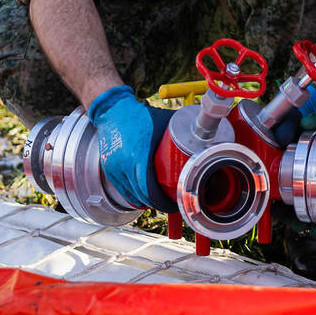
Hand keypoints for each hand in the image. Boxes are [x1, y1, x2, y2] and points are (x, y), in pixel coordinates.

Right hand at [87, 85, 176, 212]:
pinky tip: (144, 199)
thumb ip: (185, 129)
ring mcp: (114, 168)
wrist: (113, 110)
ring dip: (145, 203)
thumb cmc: (140, 116)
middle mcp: (123, 165)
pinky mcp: (109, 169)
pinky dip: (134, 197)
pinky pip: (123, 190)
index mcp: (137, 156)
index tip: (173, 203)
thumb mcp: (164, 122)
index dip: (162, 201)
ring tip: (160, 201)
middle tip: (171, 203)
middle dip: (157, 204)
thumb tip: (207, 136)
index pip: (149, 190)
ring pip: (131, 196)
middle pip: (142, 196)